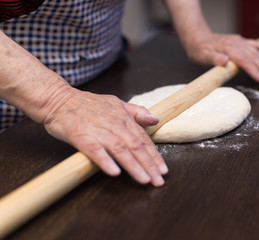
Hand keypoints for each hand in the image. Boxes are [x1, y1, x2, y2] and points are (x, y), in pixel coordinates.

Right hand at [43, 88, 167, 186]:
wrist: (58, 99)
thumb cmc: (88, 104)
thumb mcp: (116, 103)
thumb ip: (136, 112)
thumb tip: (155, 119)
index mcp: (123, 117)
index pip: (143, 139)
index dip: (154, 155)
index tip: (163, 169)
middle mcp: (114, 124)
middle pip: (135, 146)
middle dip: (149, 165)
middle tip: (159, 181)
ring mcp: (98, 130)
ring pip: (120, 149)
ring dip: (133, 166)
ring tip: (144, 179)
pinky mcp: (81, 136)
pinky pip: (95, 150)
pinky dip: (105, 161)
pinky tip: (114, 172)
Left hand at [184, 33, 258, 83]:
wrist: (197, 37)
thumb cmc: (198, 49)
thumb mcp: (201, 56)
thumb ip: (213, 58)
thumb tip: (224, 60)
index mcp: (228, 47)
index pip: (244, 61)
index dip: (254, 71)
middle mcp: (236, 43)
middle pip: (254, 57)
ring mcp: (239, 41)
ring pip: (256, 52)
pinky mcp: (240, 41)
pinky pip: (256, 44)